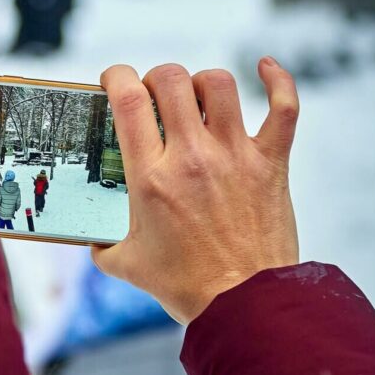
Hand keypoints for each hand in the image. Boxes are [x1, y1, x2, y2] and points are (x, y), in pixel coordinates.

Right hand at [92, 58, 299, 323]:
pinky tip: (266, 68)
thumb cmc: (186, 287)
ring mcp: (234, 156)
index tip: (114, 81)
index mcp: (151, 177)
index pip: (128, 100)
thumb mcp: (126, 264)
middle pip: (171, 79)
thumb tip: (90, 238)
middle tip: (155, 96)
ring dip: (202, 82)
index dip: (116, 77)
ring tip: (197, 98)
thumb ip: (101, 245)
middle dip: (156, 77)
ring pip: (219, 84)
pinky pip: (283, 107)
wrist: (244, 306)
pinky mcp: (270, 164)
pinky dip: (278, 81)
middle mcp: (192, 157)